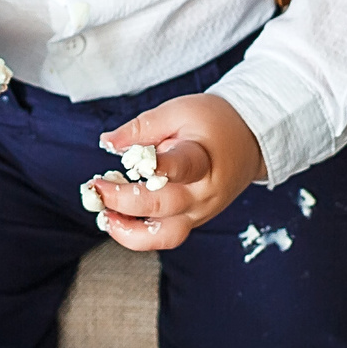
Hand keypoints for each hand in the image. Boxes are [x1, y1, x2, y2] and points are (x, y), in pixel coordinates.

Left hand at [86, 95, 264, 250]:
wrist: (250, 139)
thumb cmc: (213, 121)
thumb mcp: (179, 110)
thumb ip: (141, 127)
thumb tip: (106, 142)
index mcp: (203, 159)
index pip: (181, 167)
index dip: (156, 168)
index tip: (132, 164)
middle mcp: (202, 193)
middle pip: (162, 206)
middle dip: (123, 200)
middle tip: (96, 187)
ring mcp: (200, 212)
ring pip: (165, 236)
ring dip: (128, 231)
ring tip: (103, 215)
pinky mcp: (194, 220)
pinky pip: (165, 237)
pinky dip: (138, 233)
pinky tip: (116, 218)